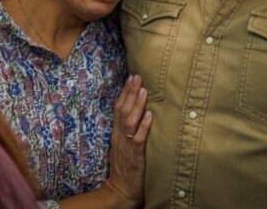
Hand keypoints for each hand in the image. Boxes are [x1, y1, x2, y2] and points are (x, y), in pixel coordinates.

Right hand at [104, 75, 152, 208]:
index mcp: (116, 133)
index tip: (132, 77)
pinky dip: (144, 126)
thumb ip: (128, 130)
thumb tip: (138, 112)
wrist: (121, 190)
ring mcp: (126, 146)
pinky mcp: (134, 156)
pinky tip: (150, 115)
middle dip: (130, 92)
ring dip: (137, 105)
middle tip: (137, 76)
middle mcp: (119, 136)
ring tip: (144, 90)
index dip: (125, 92)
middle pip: (123, 110)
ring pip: (130, 121)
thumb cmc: (125, 167)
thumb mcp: (123, 145)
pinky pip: (138, 139)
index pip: (118, 108)